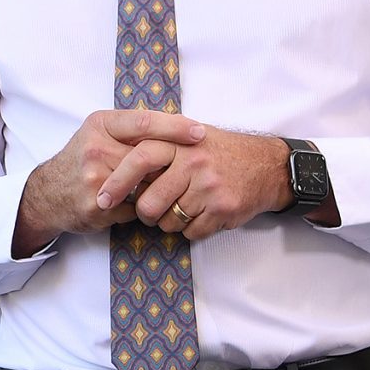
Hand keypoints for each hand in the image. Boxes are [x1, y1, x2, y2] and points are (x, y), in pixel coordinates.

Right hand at [16, 109, 221, 252]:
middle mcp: (96, 148)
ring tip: (159, 190)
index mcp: (100, 125)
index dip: (175, 127)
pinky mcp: (97, 205)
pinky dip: (140, 209)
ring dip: (156, 190)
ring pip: (146, 184)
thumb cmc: (82, 161)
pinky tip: (131, 206)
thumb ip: (131, 131)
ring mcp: (95, 178)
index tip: (199, 133)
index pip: (144, 122)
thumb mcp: (99, 134)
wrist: (46, 195)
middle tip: (193, 168)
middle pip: (150, 156)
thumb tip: (179, 130)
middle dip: (170, 166)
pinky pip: (135, 208)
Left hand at [95, 119, 292, 240]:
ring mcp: (209, 187)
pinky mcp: (222, 208)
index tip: (102, 199)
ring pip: (168, 221)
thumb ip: (159, 144)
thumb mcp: (189, 137)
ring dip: (170, 222)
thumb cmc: (220, 152)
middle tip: (150, 211)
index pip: (139, 159)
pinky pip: (191, 232)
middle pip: (149, 202)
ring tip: (184, 207)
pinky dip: (192, 229)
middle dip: (145, 214)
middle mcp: (194, 162)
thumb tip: (114, 161)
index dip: (117, 181)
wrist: (267, 166)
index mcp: (181, 142)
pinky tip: (203, 214)